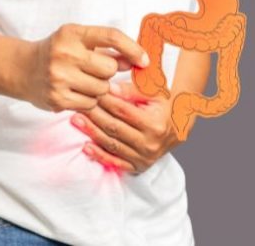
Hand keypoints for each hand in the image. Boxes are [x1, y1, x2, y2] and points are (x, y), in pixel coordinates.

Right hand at [17, 24, 148, 111]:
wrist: (21, 69)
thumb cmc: (57, 52)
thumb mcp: (79, 41)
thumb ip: (108, 49)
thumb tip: (138, 60)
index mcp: (72, 33)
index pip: (111, 36)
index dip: (133, 49)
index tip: (144, 60)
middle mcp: (64, 53)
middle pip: (110, 68)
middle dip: (108, 71)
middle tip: (94, 69)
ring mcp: (59, 77)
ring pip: (102, 88)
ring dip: (99, 87)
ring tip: (82, 81)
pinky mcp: (57, 98)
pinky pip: (90, 103)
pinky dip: (89, 100)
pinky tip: (76, 92)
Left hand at [70, 82, 186, 174]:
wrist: (178, 128)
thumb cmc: (164, 106)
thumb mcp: (154, 93)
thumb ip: (132, 90)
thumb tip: (109, 88)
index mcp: (155, 124)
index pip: (123, 111)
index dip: (105, 101)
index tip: (91, 92)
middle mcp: (150, 143)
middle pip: (115, 128)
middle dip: (94, 115)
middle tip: (78, 105)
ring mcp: (144, 157)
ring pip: (111, 144)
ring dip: (91, 132)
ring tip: (76, 120)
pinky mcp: (138, 166)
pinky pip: (115, 162)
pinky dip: (99, 155)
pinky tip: (85, 147)